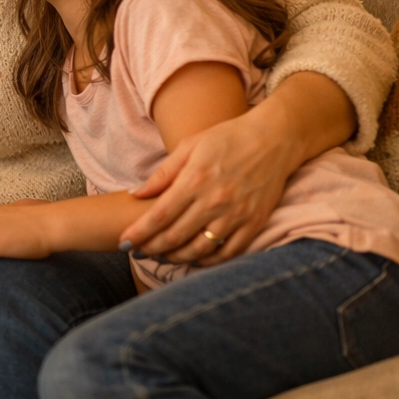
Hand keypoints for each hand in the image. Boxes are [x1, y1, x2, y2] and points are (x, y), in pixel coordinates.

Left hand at [122, 103, 296, 265]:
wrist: (275, 138)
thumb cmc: (227, 138)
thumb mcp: (190, 146)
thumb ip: (163, 174)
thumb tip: (135, 194)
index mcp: (195, 180)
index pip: (159, 216)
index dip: (139, 233)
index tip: (123, 242)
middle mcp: (215, 201)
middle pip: (176, 237)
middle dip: (152, 249)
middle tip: (138, 253)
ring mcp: (237, 214)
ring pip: (201, 249)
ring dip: (178, 258)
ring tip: (163, 257)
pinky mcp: (256, 222)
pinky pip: (230, 252)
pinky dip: (210, 260)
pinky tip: (195, 258)